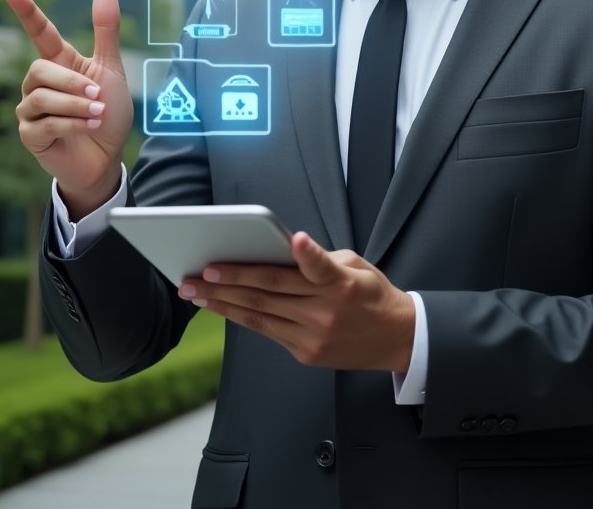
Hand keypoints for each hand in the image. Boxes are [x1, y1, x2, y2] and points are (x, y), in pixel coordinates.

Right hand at [4, 0, 132, 217]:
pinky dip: (71, 125)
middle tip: (97, 95)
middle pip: (39, 69)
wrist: (107, 157)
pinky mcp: (30, 136)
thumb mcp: (112, 68)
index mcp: (60, 63)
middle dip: (71, 81)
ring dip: (75, 105)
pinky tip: (88, 127)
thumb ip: (106, 29)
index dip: (26, 12)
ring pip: (40, 97)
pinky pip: (44, 124)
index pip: (39, 32)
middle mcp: (39, 84)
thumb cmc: (108, 112)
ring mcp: (31, 110)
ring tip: (97, 114)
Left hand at [178, 232, 415, 371]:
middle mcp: (325, 310)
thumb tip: (282, 252)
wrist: (396, 339)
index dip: (307, 253)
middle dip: (231, 280)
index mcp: (342, 283)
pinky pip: (266, 330)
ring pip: (260, 314)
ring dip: (223, 302)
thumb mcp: (357, 266)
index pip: (322, 266)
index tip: (296, 240)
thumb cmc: (372, 294)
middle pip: (272, 291)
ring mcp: (313, 335)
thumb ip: (320, 260)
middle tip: (200, 272)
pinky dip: (240, 316)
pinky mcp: (305, 353)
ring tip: (196, 292)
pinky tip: (220, 306)